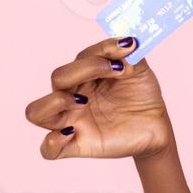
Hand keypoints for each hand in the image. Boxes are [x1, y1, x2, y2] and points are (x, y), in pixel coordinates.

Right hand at [24, 37, 172, 160]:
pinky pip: (48, 149)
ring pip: (36, 112)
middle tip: (115, 71)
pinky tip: (73, 132)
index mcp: (85, 76)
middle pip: (57, 78)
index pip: (80, 58)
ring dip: (55, 102)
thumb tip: (126, 43)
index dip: (102, 51)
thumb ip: (131, 55)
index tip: (128, 48)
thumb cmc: (141, 96)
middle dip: (83, 70)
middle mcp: (73, 95)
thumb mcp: (141, 70)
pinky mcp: (77, 145)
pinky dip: (53, 142)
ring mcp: (72, 120)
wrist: (156, 126)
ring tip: (82, 102)